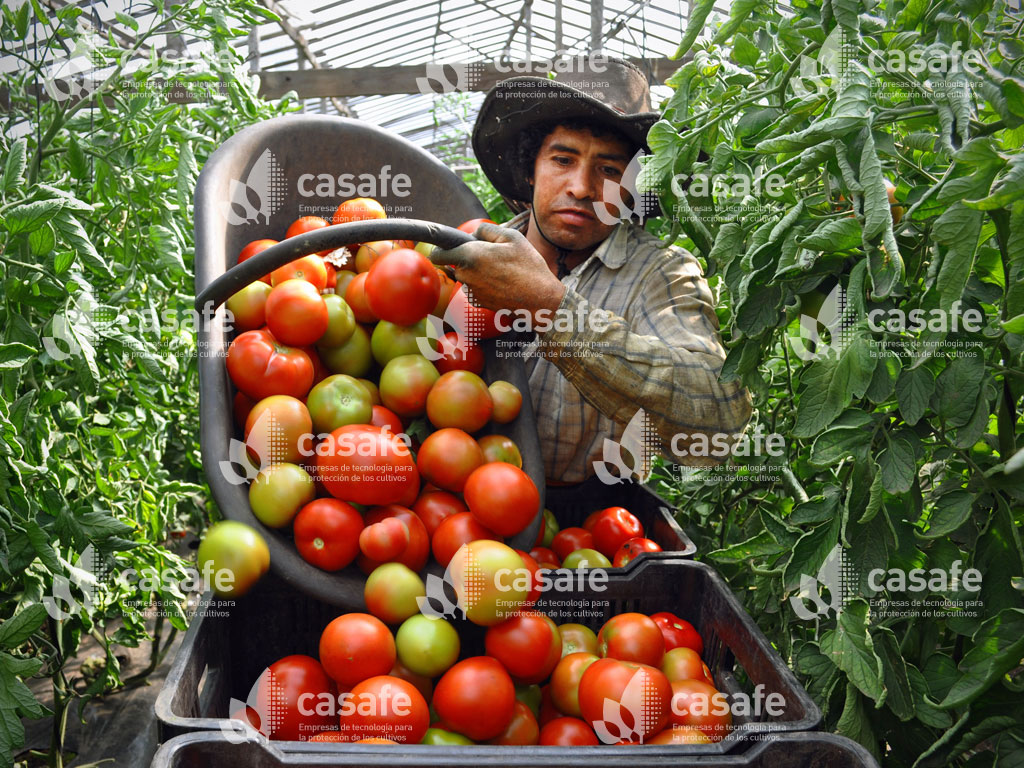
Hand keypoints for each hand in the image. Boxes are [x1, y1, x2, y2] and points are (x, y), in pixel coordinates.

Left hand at [430, 223, 564, 326]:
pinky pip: (477, 288)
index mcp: (471, 255)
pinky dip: (486, 285)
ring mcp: (472, 291)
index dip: (440, 250)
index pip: (440, 254)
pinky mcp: (479, 302)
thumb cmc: (528, 267)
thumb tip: (474, 235)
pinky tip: (504, 284)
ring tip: (503, 271)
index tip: (443, 249)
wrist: (540, 300)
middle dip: (470, 259)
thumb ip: (487, 230)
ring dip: (479, 272)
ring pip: (469, 276)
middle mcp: (467, 275)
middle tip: (493, 257)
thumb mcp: (512, 237)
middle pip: (458, 264)